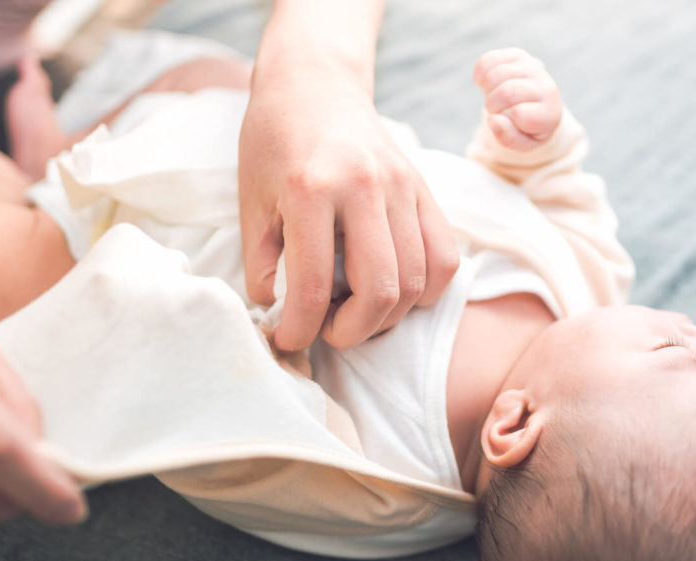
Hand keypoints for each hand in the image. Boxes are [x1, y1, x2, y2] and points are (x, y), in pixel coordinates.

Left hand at [238, 65, 458, 351]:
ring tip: (357, 313)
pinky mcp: (425, 190)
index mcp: (311, 189)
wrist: (314, 84)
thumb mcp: (250, 199)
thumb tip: (278, 313)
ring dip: (388, 317)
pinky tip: (397, 293)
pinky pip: (445, 259)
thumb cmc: (274, 142)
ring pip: (418, 282)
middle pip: (381, 291)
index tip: (289, 341)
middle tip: (329, 332)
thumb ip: (261, 261)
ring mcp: (403, 187)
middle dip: (353, 332)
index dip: (301, 330)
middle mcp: (365, 187)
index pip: (314, 286)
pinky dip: (426, 291)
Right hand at [473, 48, 563, 151]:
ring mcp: (532, 67)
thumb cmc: (528, 129)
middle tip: (498, 112)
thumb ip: (508, 138)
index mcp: (550, 112)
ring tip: (496, 99)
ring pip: (494, 75)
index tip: (511, 124)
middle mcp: (546, 85)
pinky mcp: (517, 55)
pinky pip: (487, 61)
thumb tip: (493, 120)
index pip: (518, 113)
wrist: (535, 105)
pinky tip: (488, 85)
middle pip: (505, 92)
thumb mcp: (522, 143)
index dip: (505, 122)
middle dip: (493, 106)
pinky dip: (480, 76)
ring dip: (487, 92)